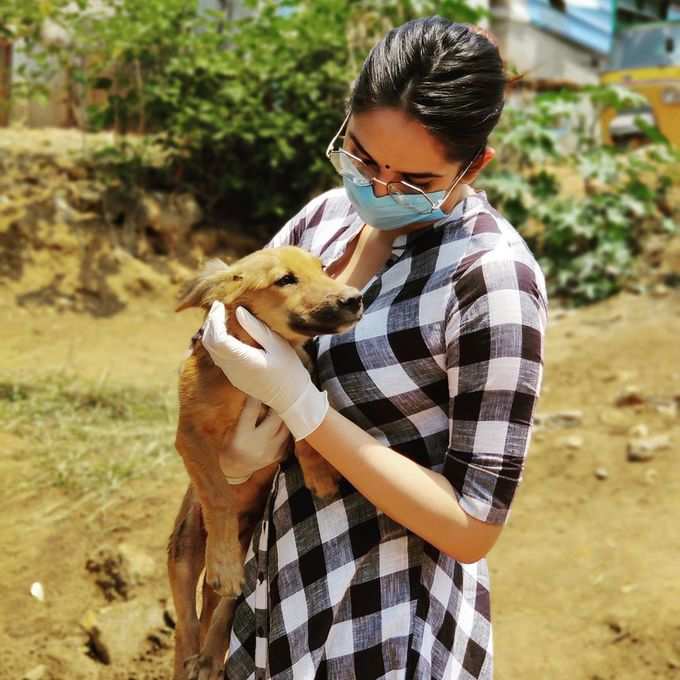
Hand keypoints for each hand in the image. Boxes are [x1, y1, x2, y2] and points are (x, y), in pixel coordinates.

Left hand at [202, 301, 328, 440]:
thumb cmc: (289, 370)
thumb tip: (238, 311)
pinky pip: (217, 356)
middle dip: (210, 322)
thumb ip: (256, 328)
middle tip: (218, 306)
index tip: (221, 304)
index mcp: (244, 361)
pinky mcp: (233, 377)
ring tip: (220, 315)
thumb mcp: (277, 345)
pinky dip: (216, 341)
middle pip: (209, 343)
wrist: (291, 398)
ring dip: (212, 331)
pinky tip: (226, 331)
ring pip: (210, 350)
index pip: (218, 338)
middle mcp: (232, 369)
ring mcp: (231, 375)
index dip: (215, 319)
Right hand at [220, 395, 289, 483]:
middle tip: (277, 393)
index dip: (256, 396)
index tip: (260, 385)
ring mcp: (271, 451)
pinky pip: (288, 437)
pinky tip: (287, 419)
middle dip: (277, 403)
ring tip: (284, 403)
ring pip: (286, 427)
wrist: (236, 470)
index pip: (252, 410)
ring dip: (285, 414)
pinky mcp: (278, 455)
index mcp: (242, 436)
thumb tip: (256, 394)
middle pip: (276, 417)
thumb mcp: (230, 430)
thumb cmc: (229, 446)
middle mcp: (258, 444)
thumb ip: (244, 415)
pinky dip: (287, 427)